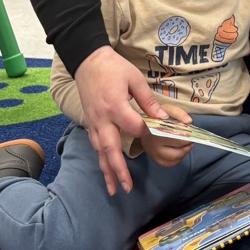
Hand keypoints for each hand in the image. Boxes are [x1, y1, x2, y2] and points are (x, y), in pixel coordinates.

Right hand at [74, 46, 169, 195]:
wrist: (87, 61)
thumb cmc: (113, 67)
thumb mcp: (134, 79)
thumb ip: (148, 100)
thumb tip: (162, 118)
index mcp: (115, 106)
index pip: (133, 127)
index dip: (146, 132)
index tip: (160, 133)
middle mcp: (102, 118)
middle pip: (110, 148)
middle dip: (118, 170)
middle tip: (127, 188)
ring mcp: (93, 122)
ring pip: (99, 151)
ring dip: (106, 170)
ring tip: (113, 189)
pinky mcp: (90, 122)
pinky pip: (95, 144)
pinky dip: (100, 158)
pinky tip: (106, 170)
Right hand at [140, 104, 194, 166]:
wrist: (142, 124)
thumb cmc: (157, 116)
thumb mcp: (167, 109)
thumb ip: (179, 114)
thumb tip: (189, 122)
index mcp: (156, 133)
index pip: (176, 140)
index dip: (187, 138)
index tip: (192, 134)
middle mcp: (153, 147)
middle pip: (176, 154)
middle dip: (186, 148)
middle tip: (191, 141)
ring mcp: (153, 155)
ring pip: (173, 161)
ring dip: (183, 154)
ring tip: (186, 145)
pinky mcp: (154, 159)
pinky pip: (168, 164)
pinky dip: (176, 159)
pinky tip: (179, 151)